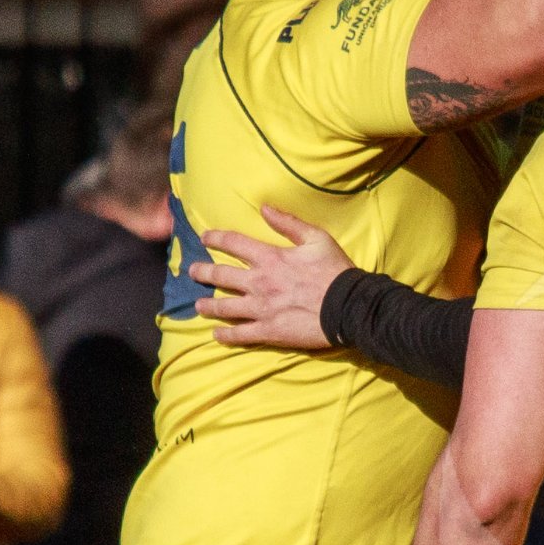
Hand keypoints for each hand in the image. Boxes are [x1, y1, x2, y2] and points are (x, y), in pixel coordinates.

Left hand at [191, 206, 352, 351]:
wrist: (349, 307)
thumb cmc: (336, 272)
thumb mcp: (317, 238)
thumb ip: (289, 223)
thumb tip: (265, 209)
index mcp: (270, 258)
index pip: (233, 243)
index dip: (216, 238)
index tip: (205, 238)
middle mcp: (259, 282)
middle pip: (220, 275)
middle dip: (203, 272)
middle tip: (193, 272)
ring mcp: (261, 309)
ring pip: (224, 307)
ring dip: (208, 306)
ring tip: (199, 307)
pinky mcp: (269, 331)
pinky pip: (240, 334)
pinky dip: (226, 335)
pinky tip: (217, 335)